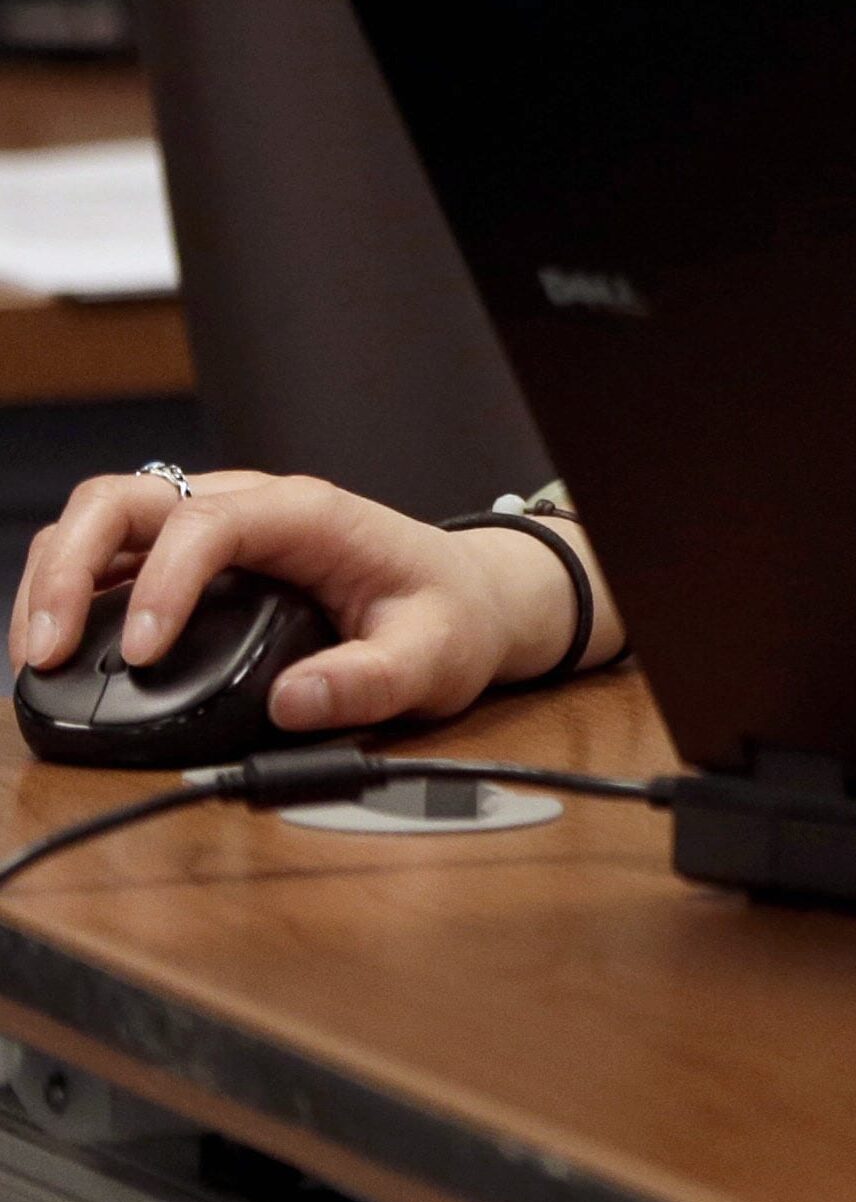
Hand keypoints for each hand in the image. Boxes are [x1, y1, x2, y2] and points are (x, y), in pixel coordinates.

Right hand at [13, 469, 585, 733]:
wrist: (467, 596)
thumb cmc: (449, 615)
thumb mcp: (435, 656)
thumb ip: (372, 680)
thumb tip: (293, 702)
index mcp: (306, 514)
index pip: (206, 522)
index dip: (162, 582)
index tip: (145, 655)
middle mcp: (250, 505)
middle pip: (126, 499)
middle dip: (71, 567)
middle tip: (49, 650)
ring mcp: (216, 525)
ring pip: (105, 519)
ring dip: (57, 577)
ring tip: (39, 653)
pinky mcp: (196, 557)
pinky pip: (115, 554)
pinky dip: (74, 590)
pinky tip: (61, 645)